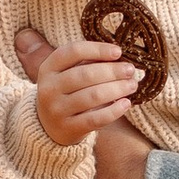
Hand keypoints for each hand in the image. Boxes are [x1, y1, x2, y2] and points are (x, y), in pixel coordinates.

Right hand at [18, 24, 149, 178]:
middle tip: (132, 70)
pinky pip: (95, 119)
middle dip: (112, 71)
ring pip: (91, 97)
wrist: (45, 127)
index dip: (97, 49)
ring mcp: (56, 110)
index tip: (118, 51)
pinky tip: (126, 103)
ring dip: (116, 89)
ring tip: (133, 85)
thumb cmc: (64, 93)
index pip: (72, 52)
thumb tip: (120, 54)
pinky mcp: (68, 129)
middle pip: (84, 75)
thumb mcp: (64, 74)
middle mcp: (48, 88)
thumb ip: (85, 63)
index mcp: (48, 68)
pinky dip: (113, 110)